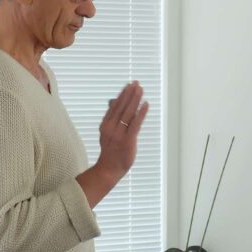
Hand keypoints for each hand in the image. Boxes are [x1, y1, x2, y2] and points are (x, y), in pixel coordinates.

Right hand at [76, 81, 148, 207]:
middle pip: (122, 106)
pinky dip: (141, 113)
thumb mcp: (107, 132)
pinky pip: (135, 124)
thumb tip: (114, 101)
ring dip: (135, 99)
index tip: (129, 85)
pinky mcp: (128, 140)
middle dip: (130, 93)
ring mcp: (119, 134)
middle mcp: (111, 127)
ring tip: (141, 90)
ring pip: (129, 112)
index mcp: (105, 124)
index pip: (115, 105)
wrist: (109, 168)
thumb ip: (111, 118)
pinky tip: (145, 104)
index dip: (123, 94)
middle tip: (137, 83)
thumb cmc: (110, 150)